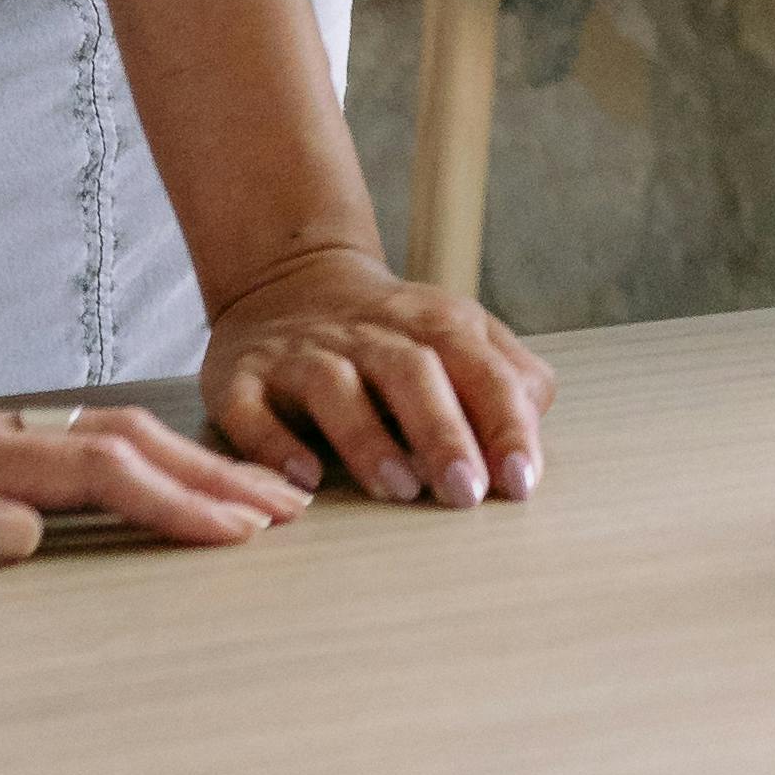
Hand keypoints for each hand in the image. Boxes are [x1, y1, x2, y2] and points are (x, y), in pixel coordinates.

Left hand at [0, 393, 309, 566]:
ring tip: (240, 488)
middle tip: (284, 506)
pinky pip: (63, 441)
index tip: (239, 532)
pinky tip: (138, 470)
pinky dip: (127, 455)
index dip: (173, 502)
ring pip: (95, 432)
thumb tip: (25, 539)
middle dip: (209, 472)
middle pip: (116, 441)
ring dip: (178, 460)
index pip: (92, 475)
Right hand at [202, 251, 552, 508]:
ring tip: (399, 488)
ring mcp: (302, 353)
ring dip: (368, 438)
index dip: (505, 424)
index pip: (480, 369)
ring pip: (336, 386)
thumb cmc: (392, 334)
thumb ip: (506, 377)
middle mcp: (369, 334)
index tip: (520, 481)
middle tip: (466, 492)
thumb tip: (532, 429)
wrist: (290, 281)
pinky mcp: (243, 378)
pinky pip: (252, 410)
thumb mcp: (459, 338)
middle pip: (412, 372)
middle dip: (443, 433)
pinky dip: (275, 445)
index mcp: (434, 324)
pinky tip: (302, 480)